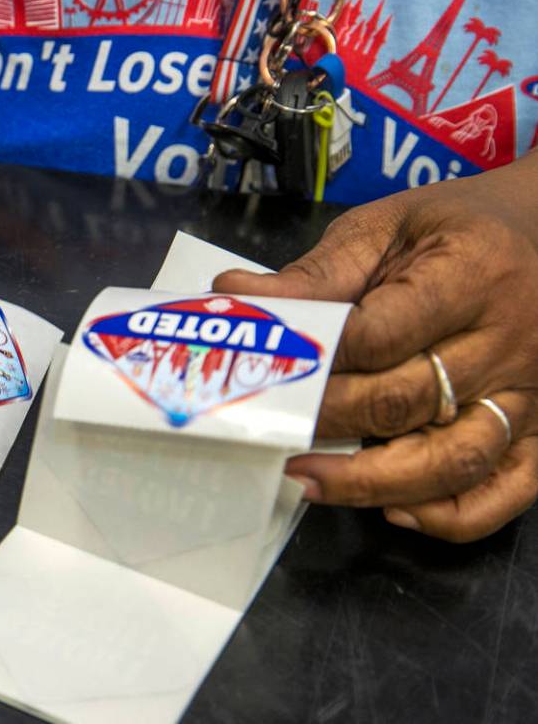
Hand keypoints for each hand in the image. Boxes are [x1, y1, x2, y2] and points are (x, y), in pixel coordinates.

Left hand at [214, 159, 537, 542]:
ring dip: (373, 482)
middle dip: (326, 421)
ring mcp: (532, 392)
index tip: (267, 373)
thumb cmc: (458, 227)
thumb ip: (317, 273)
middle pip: (405, 401)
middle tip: (269, 429)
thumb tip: (233, 295)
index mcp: (470, 274)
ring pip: (455, 459)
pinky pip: (506, 490)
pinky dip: (451, 515)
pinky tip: (395, 510)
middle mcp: (509, 341)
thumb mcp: (386, 226)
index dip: (316, 363)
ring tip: (308, 480)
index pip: (378, 337)